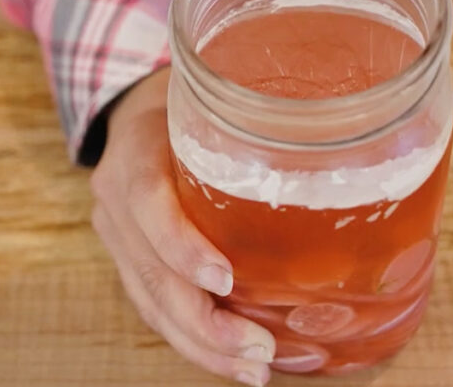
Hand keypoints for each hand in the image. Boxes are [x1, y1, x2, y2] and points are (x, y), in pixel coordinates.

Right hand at [91, 68, 274, 385]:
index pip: (148, 203)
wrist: (135, 109)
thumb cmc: (190, 99)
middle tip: (258, 351)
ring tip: (253, 369)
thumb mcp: (213, 92)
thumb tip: (337, 136)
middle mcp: (115, 198)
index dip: (182, 246)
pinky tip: (231, 356)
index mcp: (134, 151)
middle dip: (202, 322)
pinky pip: (154, 305)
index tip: (225, 279)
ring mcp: (117, 234)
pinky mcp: (130, 258)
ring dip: (201, 343)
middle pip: (149, 273)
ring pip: (150, 302)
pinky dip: (192, 337)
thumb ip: (252, 114)